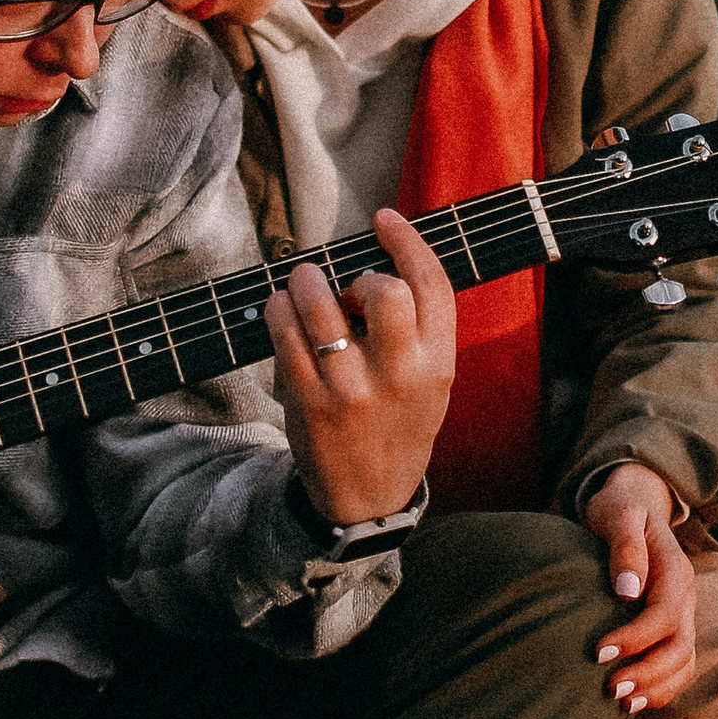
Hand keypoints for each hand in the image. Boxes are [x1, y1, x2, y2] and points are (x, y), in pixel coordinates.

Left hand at [268, 207, 454, 530]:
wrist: (369, 499)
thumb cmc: (399, 425)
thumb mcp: (433, 382)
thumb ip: (421, 329)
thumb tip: (383, 261)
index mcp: (439, 364)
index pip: (432, 284)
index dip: (407, 240)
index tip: (385, 219)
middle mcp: (401, 375)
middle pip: (385, 290)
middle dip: (358, 274)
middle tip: (346, 289)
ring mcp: (353, 389)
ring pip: (322, 305)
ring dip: (306, 281)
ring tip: (303, 284)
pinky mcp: (310, 401)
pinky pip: (286, 334)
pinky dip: (278, 308)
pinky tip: (281, 308)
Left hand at [585, 460, 698, 709]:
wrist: (632, 507)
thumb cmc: (618, 510)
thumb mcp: (618, 514)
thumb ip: (625, 546)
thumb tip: (628, 590)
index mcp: (675, 572)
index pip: (664, 615)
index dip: (635, 639)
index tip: (598, 652)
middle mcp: (685, 598)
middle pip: (680, 646)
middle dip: (648, 673)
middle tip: (610, 688)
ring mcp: (683, 615)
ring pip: (684, 663)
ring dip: (657, 688)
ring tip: (621, 703)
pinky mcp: (672, 628)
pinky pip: (679, 667)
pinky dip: (662, 689)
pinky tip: (634, 702)